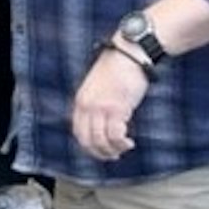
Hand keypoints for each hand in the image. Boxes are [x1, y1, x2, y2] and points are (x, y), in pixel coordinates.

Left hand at [70, 45, 148, 160]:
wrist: (130, 53)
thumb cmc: (118, 67)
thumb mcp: (98, 86)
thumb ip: (96, 103)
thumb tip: (101, 122)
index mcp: (81, 100)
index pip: (78, 132)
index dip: (88, 146)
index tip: (99, 151)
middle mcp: (87, 106)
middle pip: (88, 140)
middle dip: (100, 153)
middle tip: (113, 155)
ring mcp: (101, 108)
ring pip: (101, 141)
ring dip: (113, 150)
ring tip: (123, 149)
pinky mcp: (117, 108)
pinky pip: (115, 136)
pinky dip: (121, 143)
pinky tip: (128, 143)